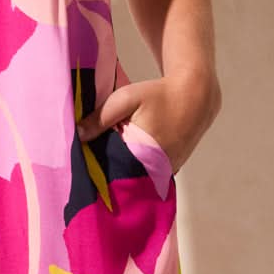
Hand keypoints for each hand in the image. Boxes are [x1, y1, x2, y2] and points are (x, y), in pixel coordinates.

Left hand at [75, 68, 221, 175]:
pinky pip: (150, 176)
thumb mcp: (127, 98)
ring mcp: (166, 172)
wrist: (195, 96)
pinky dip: (140, 171)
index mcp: (143, 152)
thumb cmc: (159, 94)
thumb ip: (101, 117)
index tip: (85, 170)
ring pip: (139, 179)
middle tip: (93, 171)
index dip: (98, 171)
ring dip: (126, 174)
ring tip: (111, 167)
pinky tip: (130, 163)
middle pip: (126, 179)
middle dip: (110, 174)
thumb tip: (78, 134)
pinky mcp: (171, 171)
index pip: (113, 172)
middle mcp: (157, 168)